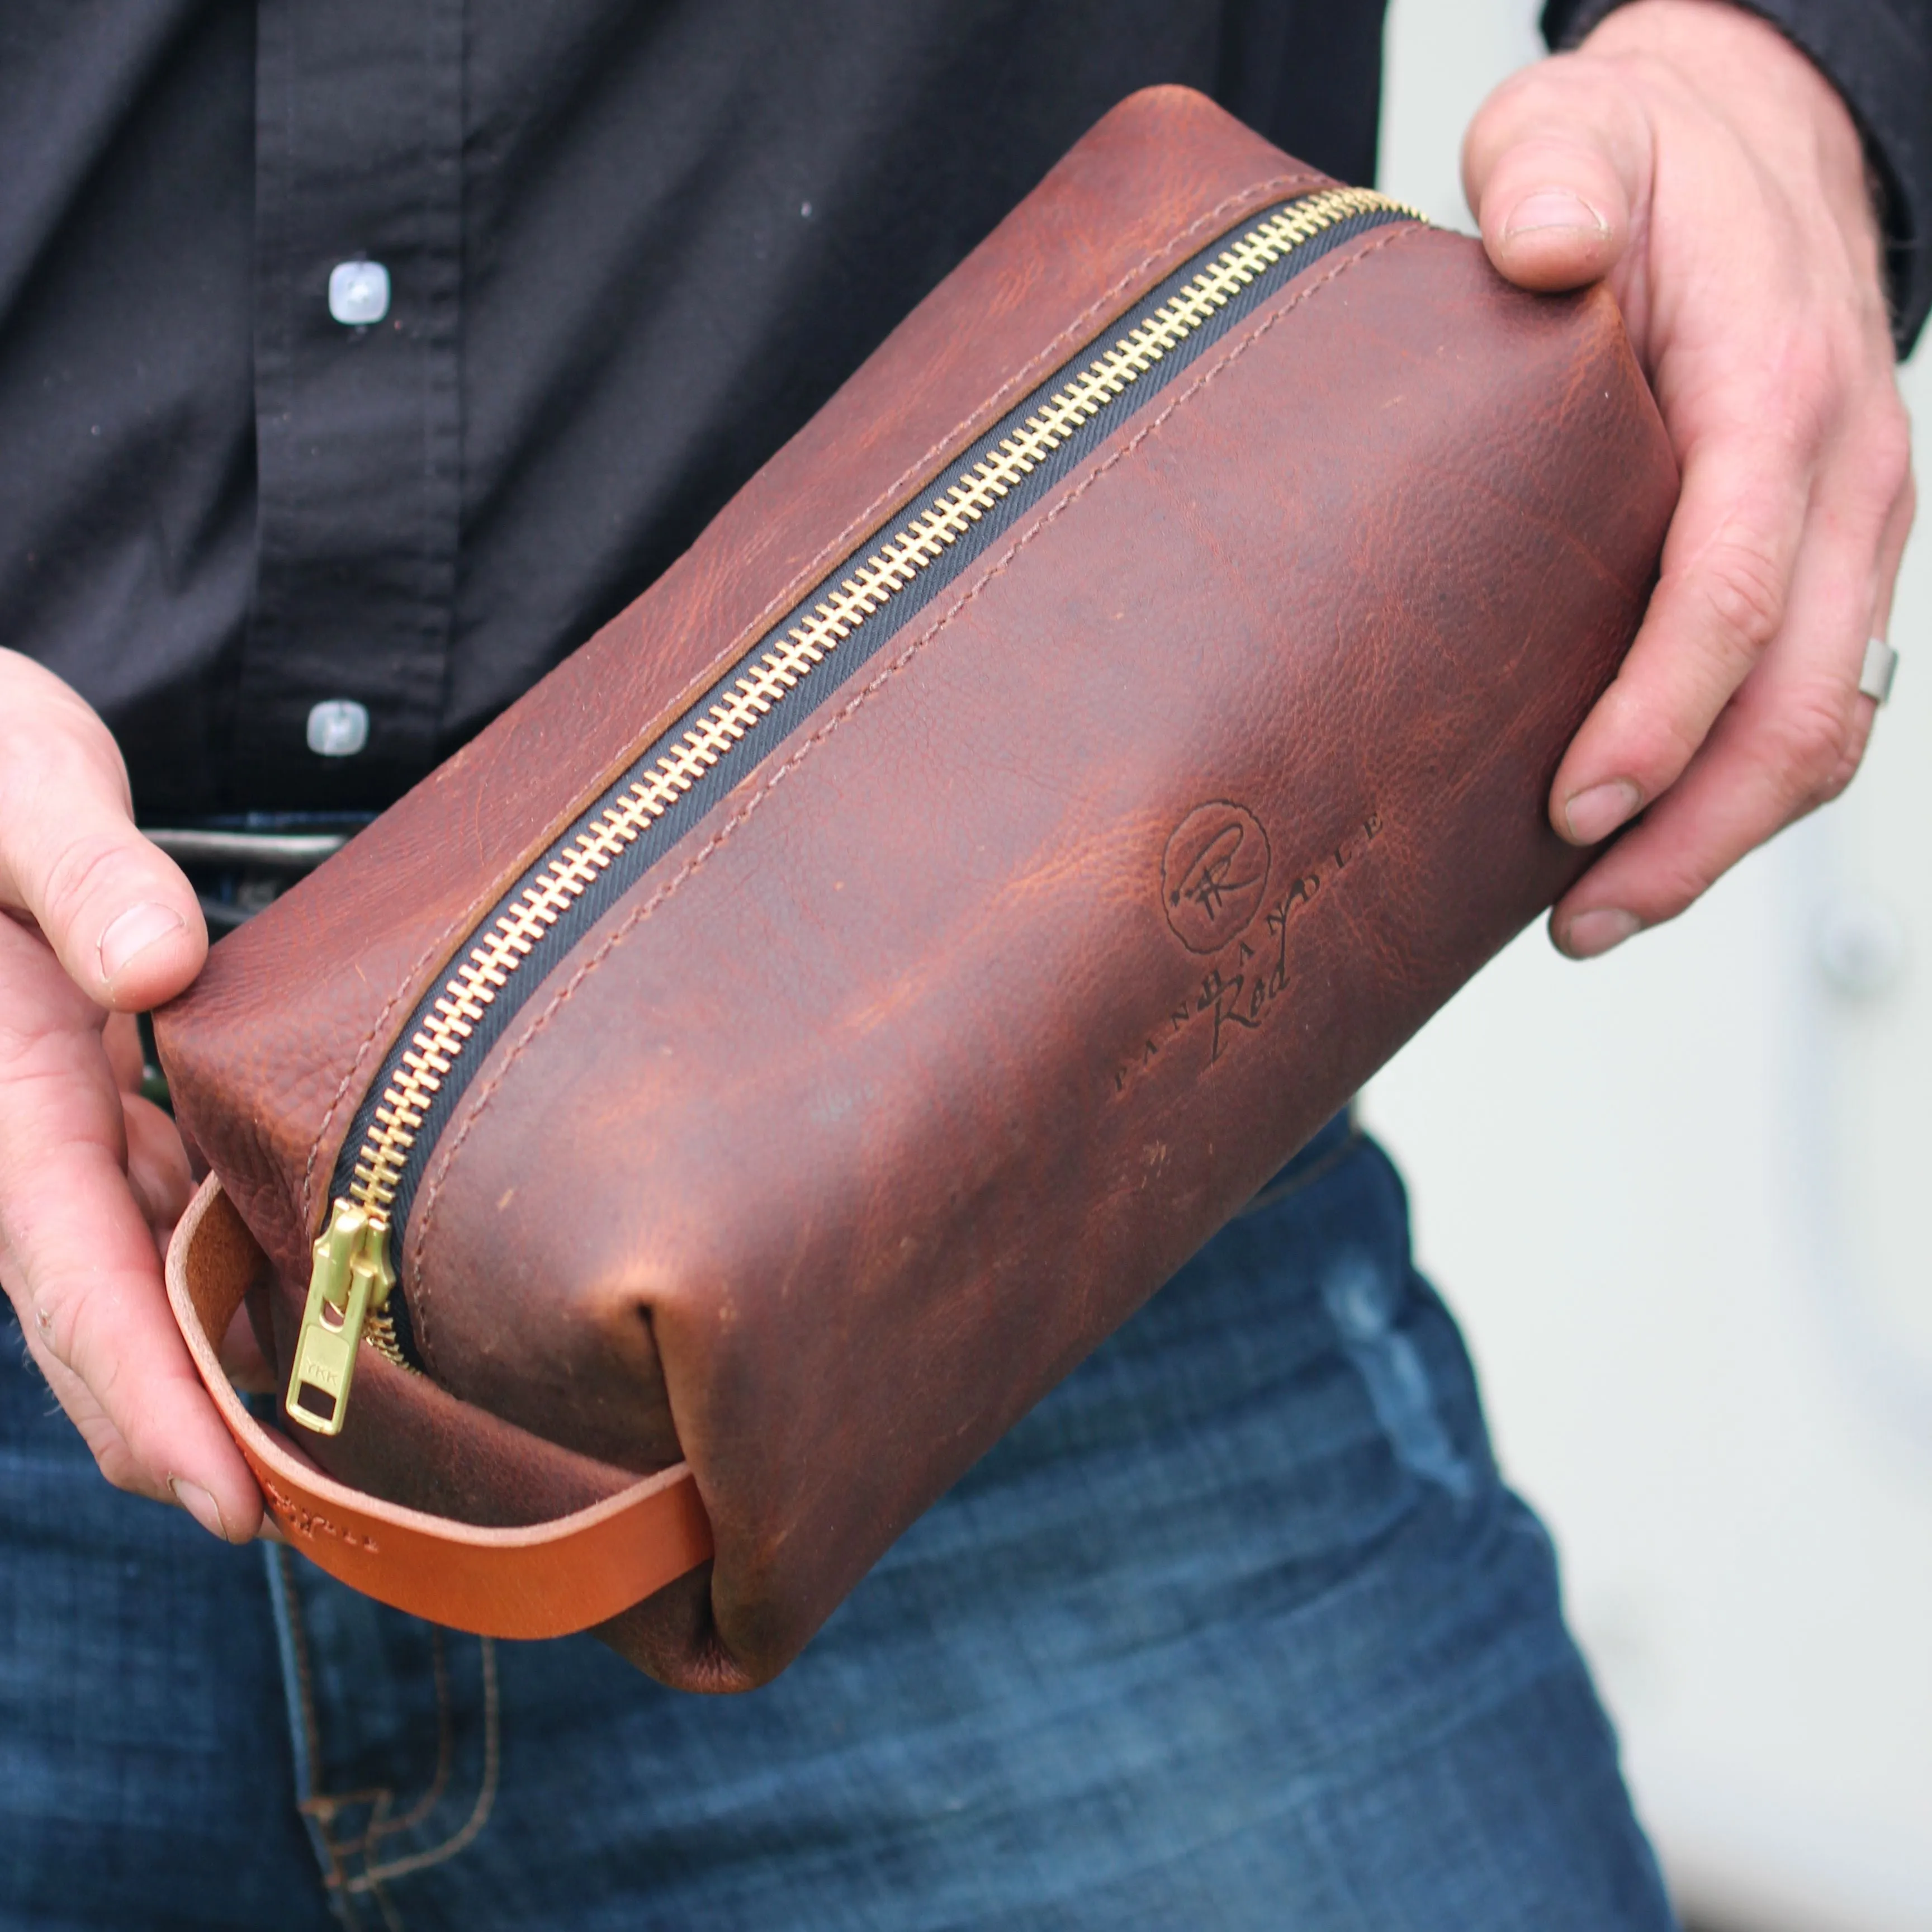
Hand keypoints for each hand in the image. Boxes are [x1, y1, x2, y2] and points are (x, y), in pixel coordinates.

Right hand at [0, 649, 261, 1539]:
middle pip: (105, 1315)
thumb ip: (79, 867)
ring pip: (138, 1285)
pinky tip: (311, 1318)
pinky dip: (225, 1283)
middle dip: (187, 1432)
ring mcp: (68, 1131)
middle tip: (317, 1530)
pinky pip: (165, 1219)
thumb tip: (152, 968)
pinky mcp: (109, 1109)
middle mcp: (24, 1133)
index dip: (142, 1389)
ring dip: (215, 1375)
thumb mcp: (20, 785)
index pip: (67, 1269)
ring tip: (339, 1462)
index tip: (225, 1496)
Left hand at [1463, 0, 1912, 954]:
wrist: (1753, 150)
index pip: (1734, 583)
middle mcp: (1840, 476)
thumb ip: (1556, 180)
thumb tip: (1543, 248)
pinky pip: (1814, 701)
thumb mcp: (1577, 132)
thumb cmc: (1651, 164)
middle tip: (1577, 918)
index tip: (1575, 806)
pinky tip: (1653, 841)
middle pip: (1797, 699)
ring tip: (1596, 916)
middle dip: (1692, 828)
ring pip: (1821, 725)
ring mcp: (1851, 530)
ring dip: (1719, 838)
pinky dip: (1741, 791)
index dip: (1661, 711)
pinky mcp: (1830, 562)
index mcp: (1772, 387)